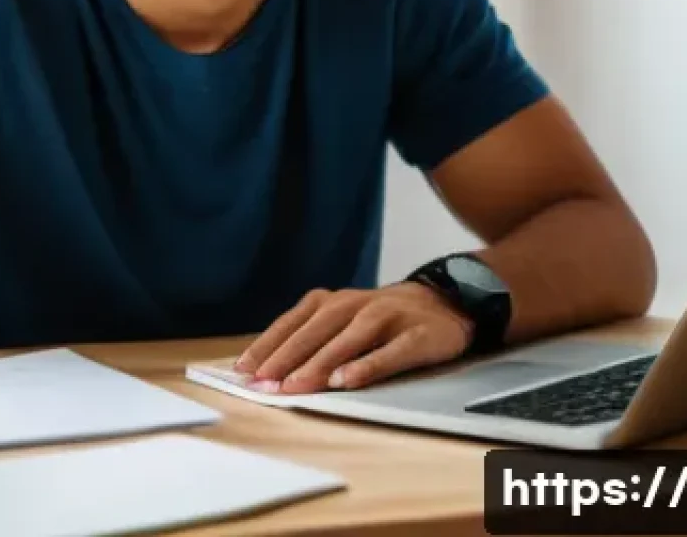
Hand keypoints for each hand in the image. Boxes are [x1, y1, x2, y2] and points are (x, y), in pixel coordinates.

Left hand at [233, 283, 474, 394]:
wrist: (444, 303)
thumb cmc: (380, 320)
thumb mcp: (343, 321)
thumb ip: (311, 340)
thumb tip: (266, 370)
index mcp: (332, 301)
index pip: (293, 322)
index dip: (267, 345)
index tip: (243, 371)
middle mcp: (355, 304)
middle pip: (316, 329)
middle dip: (287, 357)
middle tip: (263, 383)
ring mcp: (387, 317)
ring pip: (348, 339)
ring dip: (320, 362)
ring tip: (296, 385)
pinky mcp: (415, 335)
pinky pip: (388, 352)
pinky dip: (366, 366)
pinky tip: (346, 381)